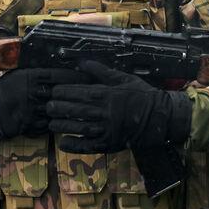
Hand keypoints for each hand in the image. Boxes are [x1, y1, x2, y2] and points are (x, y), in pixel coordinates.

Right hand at [0, 68, 86, 140]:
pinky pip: (50, 124)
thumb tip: (56, 67)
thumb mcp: (20, 74)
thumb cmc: (5, 87)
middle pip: (62, 92)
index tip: (90, 76)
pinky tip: (72, 123)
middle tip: (95, 91)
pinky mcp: (31, 124)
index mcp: (32, 77)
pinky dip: (62, 123)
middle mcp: (34, 92)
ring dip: (73, 109)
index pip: (59, 75)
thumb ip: (37, 72)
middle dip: (79, 92)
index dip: (76, 76)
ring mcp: (33, 109)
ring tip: (89, 109)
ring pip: (59, 109)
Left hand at [46, 61, 191, 152]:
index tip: (54, 92)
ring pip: (80, 128)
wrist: (160, 118)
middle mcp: (106, 112)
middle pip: (77, 110)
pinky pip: (89, 146)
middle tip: (48, 107)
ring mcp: (108, 130)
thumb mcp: (122, 78)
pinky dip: (75, 146)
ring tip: (51, 123)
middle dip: (59, 108)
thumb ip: (100, 71)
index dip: (64, 92)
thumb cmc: (140, 95)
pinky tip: (63, 143)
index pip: (80, 92)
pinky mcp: (110, 144)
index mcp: (108, 95)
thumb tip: (81, 62)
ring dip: (63, 126)